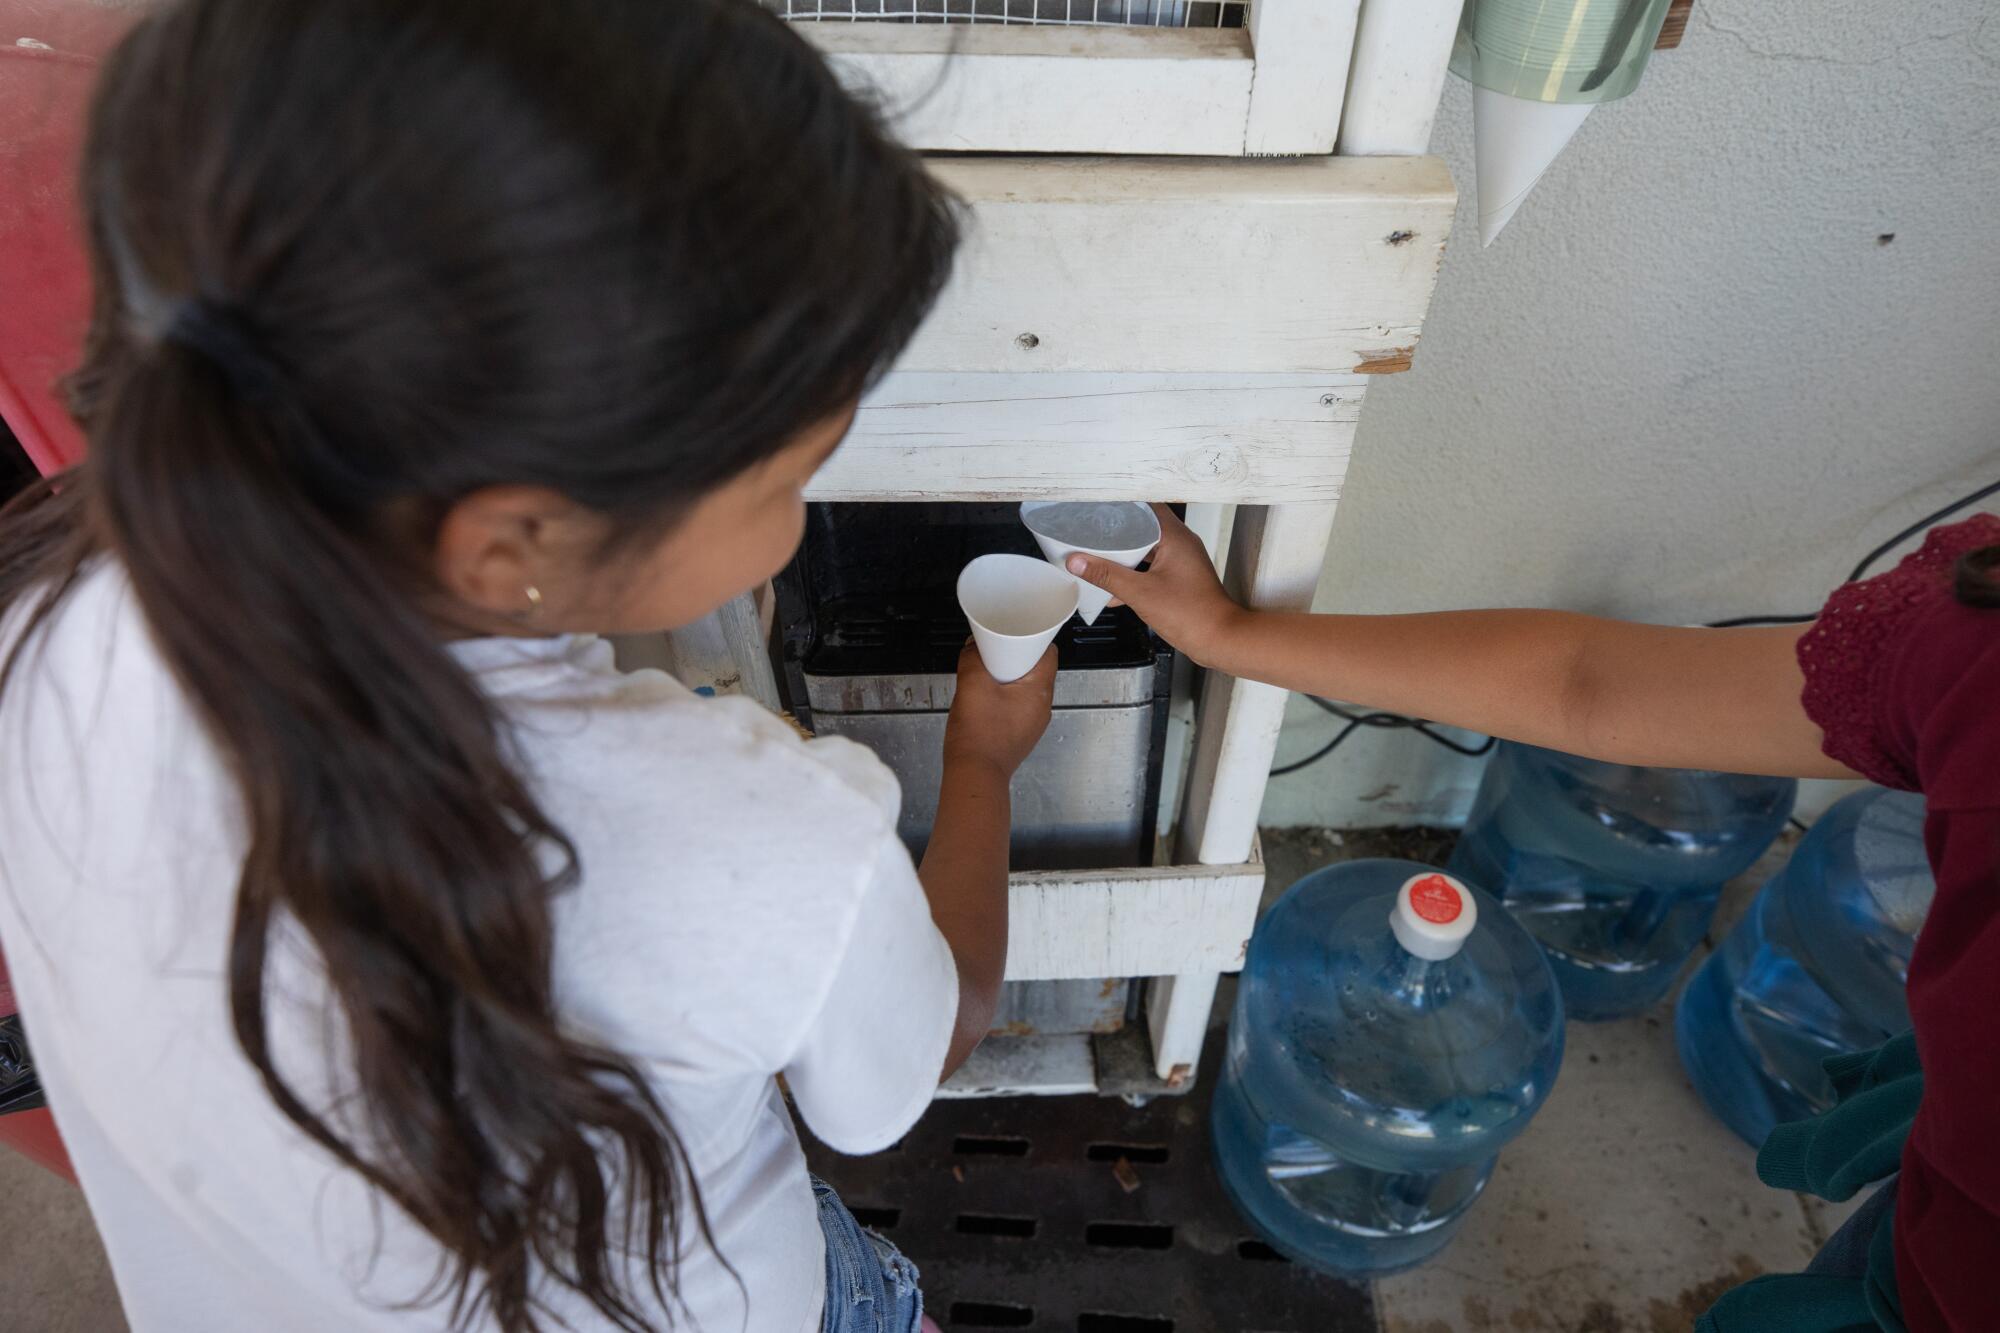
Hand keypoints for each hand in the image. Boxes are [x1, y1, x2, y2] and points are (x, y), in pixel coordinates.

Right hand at [943, 640, 1055, 777]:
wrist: (974, 774)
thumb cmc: (980, 735)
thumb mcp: (971, 684)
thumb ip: (972, 658)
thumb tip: (973, 647)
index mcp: (1040, 692)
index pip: (1049, 653)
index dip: (1033, 639)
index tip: (1016, 632)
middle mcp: (1042, 709)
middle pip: (1035, 670)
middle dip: (1014, 658)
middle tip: (994, 652)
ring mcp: (1031, 724)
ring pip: (1023, 689)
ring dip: (1006, 679)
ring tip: (985, 674)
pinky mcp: (1017, 734)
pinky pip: (1014, 707)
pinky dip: (1002, 697)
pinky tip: (983, 698)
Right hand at [1063, 505, 1244, 666]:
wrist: (1218, 639)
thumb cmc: (1192, 615)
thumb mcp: (1140, 593)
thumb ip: (1107, 576)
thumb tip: (1078, 562)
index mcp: (1175, 537)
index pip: (1146, 507)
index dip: (1121, 506)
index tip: (1099, 508)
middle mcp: (1182, 543)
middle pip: (1144, 526)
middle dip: (1118, 531)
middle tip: (1093, 532)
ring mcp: (1183, 560)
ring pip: (1147, 547)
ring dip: (1125, 554)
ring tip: (1099, 557)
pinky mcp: (1181, 577)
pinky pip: (1153, 566)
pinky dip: (1135, 572)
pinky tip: (1116, 588)